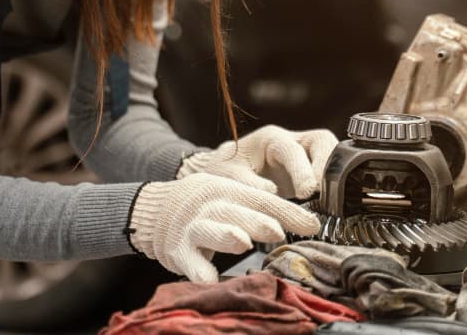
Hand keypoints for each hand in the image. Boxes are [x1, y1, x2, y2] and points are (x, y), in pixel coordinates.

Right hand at [128, 173, 320, 282]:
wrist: (154, 209)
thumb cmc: (203, 205)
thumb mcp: (230, 194)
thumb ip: (262, 205)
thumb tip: (308, 219)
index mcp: (226, 188)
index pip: (260, 198)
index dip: (286, 211)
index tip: (312, 224)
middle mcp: (209, 205)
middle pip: (235, 211)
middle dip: (256, 221)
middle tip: (277, 231)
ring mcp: (191, 227)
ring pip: (209, 230)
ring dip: (225, 236)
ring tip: (242, 243)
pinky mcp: (177, 250)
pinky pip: (189, 262)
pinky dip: (199, 270)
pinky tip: (210, 278)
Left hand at [177, 125, 337, 199]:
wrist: (223, 177)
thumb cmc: (223, 172)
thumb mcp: (226, 177)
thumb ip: (247, 183)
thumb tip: (272, 192)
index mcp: (270, 139)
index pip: (292, 148)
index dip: (302, 170)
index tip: (306, 192)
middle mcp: (292, 142)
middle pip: (322, 141)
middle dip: (328, 166)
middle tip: (327, 195)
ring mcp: (305, 157)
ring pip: (332, 155)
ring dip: (336, 178)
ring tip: (332, 204)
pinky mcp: (311, 174)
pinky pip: (330, 175)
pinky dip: (333, 189)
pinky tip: (329, 209)